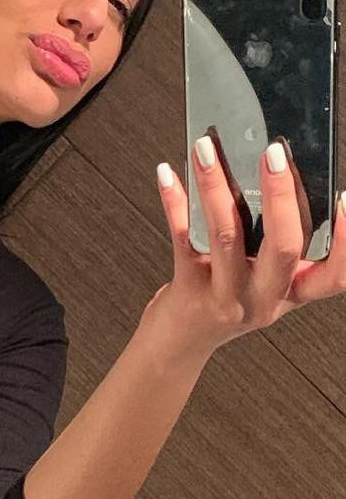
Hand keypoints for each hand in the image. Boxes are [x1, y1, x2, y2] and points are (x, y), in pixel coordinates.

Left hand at [147, 126, 345, 357]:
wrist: (175, 348)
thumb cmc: (218, 307)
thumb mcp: (261, 286)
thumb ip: (273, 249)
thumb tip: (273, 182)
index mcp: (289, 293)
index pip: (335, 275)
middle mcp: (261, 298)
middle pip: (284, 246)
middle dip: (281, 195)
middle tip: (273, 154)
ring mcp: (224, 297)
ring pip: (226, 234)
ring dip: (215, 185)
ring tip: (206, 151)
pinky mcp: (186, 290)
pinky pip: (182, 237)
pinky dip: (174, 201)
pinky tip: (169, 175)